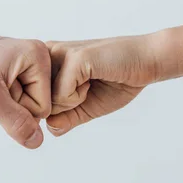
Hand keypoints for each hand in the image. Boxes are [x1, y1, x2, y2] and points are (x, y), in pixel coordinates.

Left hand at [0, 28, 51, 148]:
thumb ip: (17, 123)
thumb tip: (36, 140)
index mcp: (36, 55)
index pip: (43, 107)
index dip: (16, 109)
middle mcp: (32, 57)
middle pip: (35, 106)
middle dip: (9, 107)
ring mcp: (19, 65)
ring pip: (21, 105)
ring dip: (0, 105)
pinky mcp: (6, 73)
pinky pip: (9, 99)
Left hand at [46, 33, 177, 135]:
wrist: (146, 62)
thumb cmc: (118, 82)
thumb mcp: (86, 107)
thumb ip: (65, 118)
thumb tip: (49, 129)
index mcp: (48, 62)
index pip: (35, 102)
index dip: (61, 110)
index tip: (82, 91)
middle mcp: (48, 53)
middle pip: (38, 103)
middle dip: (65, 106)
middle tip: (88, 86)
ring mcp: (59, 53)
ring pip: (47, 102)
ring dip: (73, 102)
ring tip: (91, 81)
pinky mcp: (73, 58)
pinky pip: (61, 97)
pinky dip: (79, 98)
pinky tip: (94, 79)